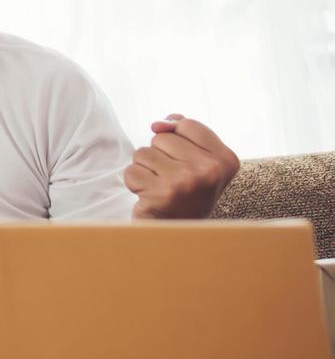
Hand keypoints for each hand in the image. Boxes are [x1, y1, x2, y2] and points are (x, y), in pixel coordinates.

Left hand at [123, 114, 239, 218]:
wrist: (178, 235)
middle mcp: (210, 170)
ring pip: (143, 152)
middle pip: (162, 137)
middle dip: (159, 156)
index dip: (176, 140)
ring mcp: (185, 182)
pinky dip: (135, 183)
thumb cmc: (186, 193)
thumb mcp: (197, 161)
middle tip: (171, 180)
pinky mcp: (161, 194)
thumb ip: (182, 134)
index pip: (187, 124)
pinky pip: (131, 171)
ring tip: (160, 187)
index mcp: (226, 159)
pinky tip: (150, 196)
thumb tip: (159, 124)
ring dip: (145, 169)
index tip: (184, 162)